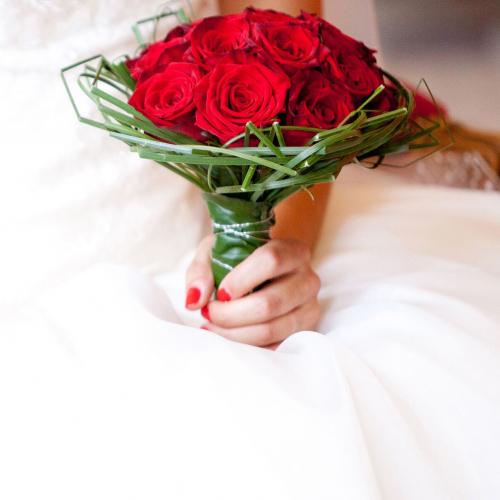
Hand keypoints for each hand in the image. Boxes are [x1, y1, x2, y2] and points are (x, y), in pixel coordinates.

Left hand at [185, 236, 320, 347]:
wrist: (262, 272)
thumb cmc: (238, 259)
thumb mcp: (216, 252)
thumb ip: (201, 271)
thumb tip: (196, 299)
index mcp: (292, 251)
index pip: (271, 261)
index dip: (241, 280)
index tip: (220, 292)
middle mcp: (307, 279)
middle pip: (269, 303)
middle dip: (230, 315)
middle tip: (208, 313)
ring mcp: (309, 307)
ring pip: (271, 329)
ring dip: (234, 334)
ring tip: (213, 326)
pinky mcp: (304, 331)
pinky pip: (274, 347)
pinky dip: (247, 346)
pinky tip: (229, 336)